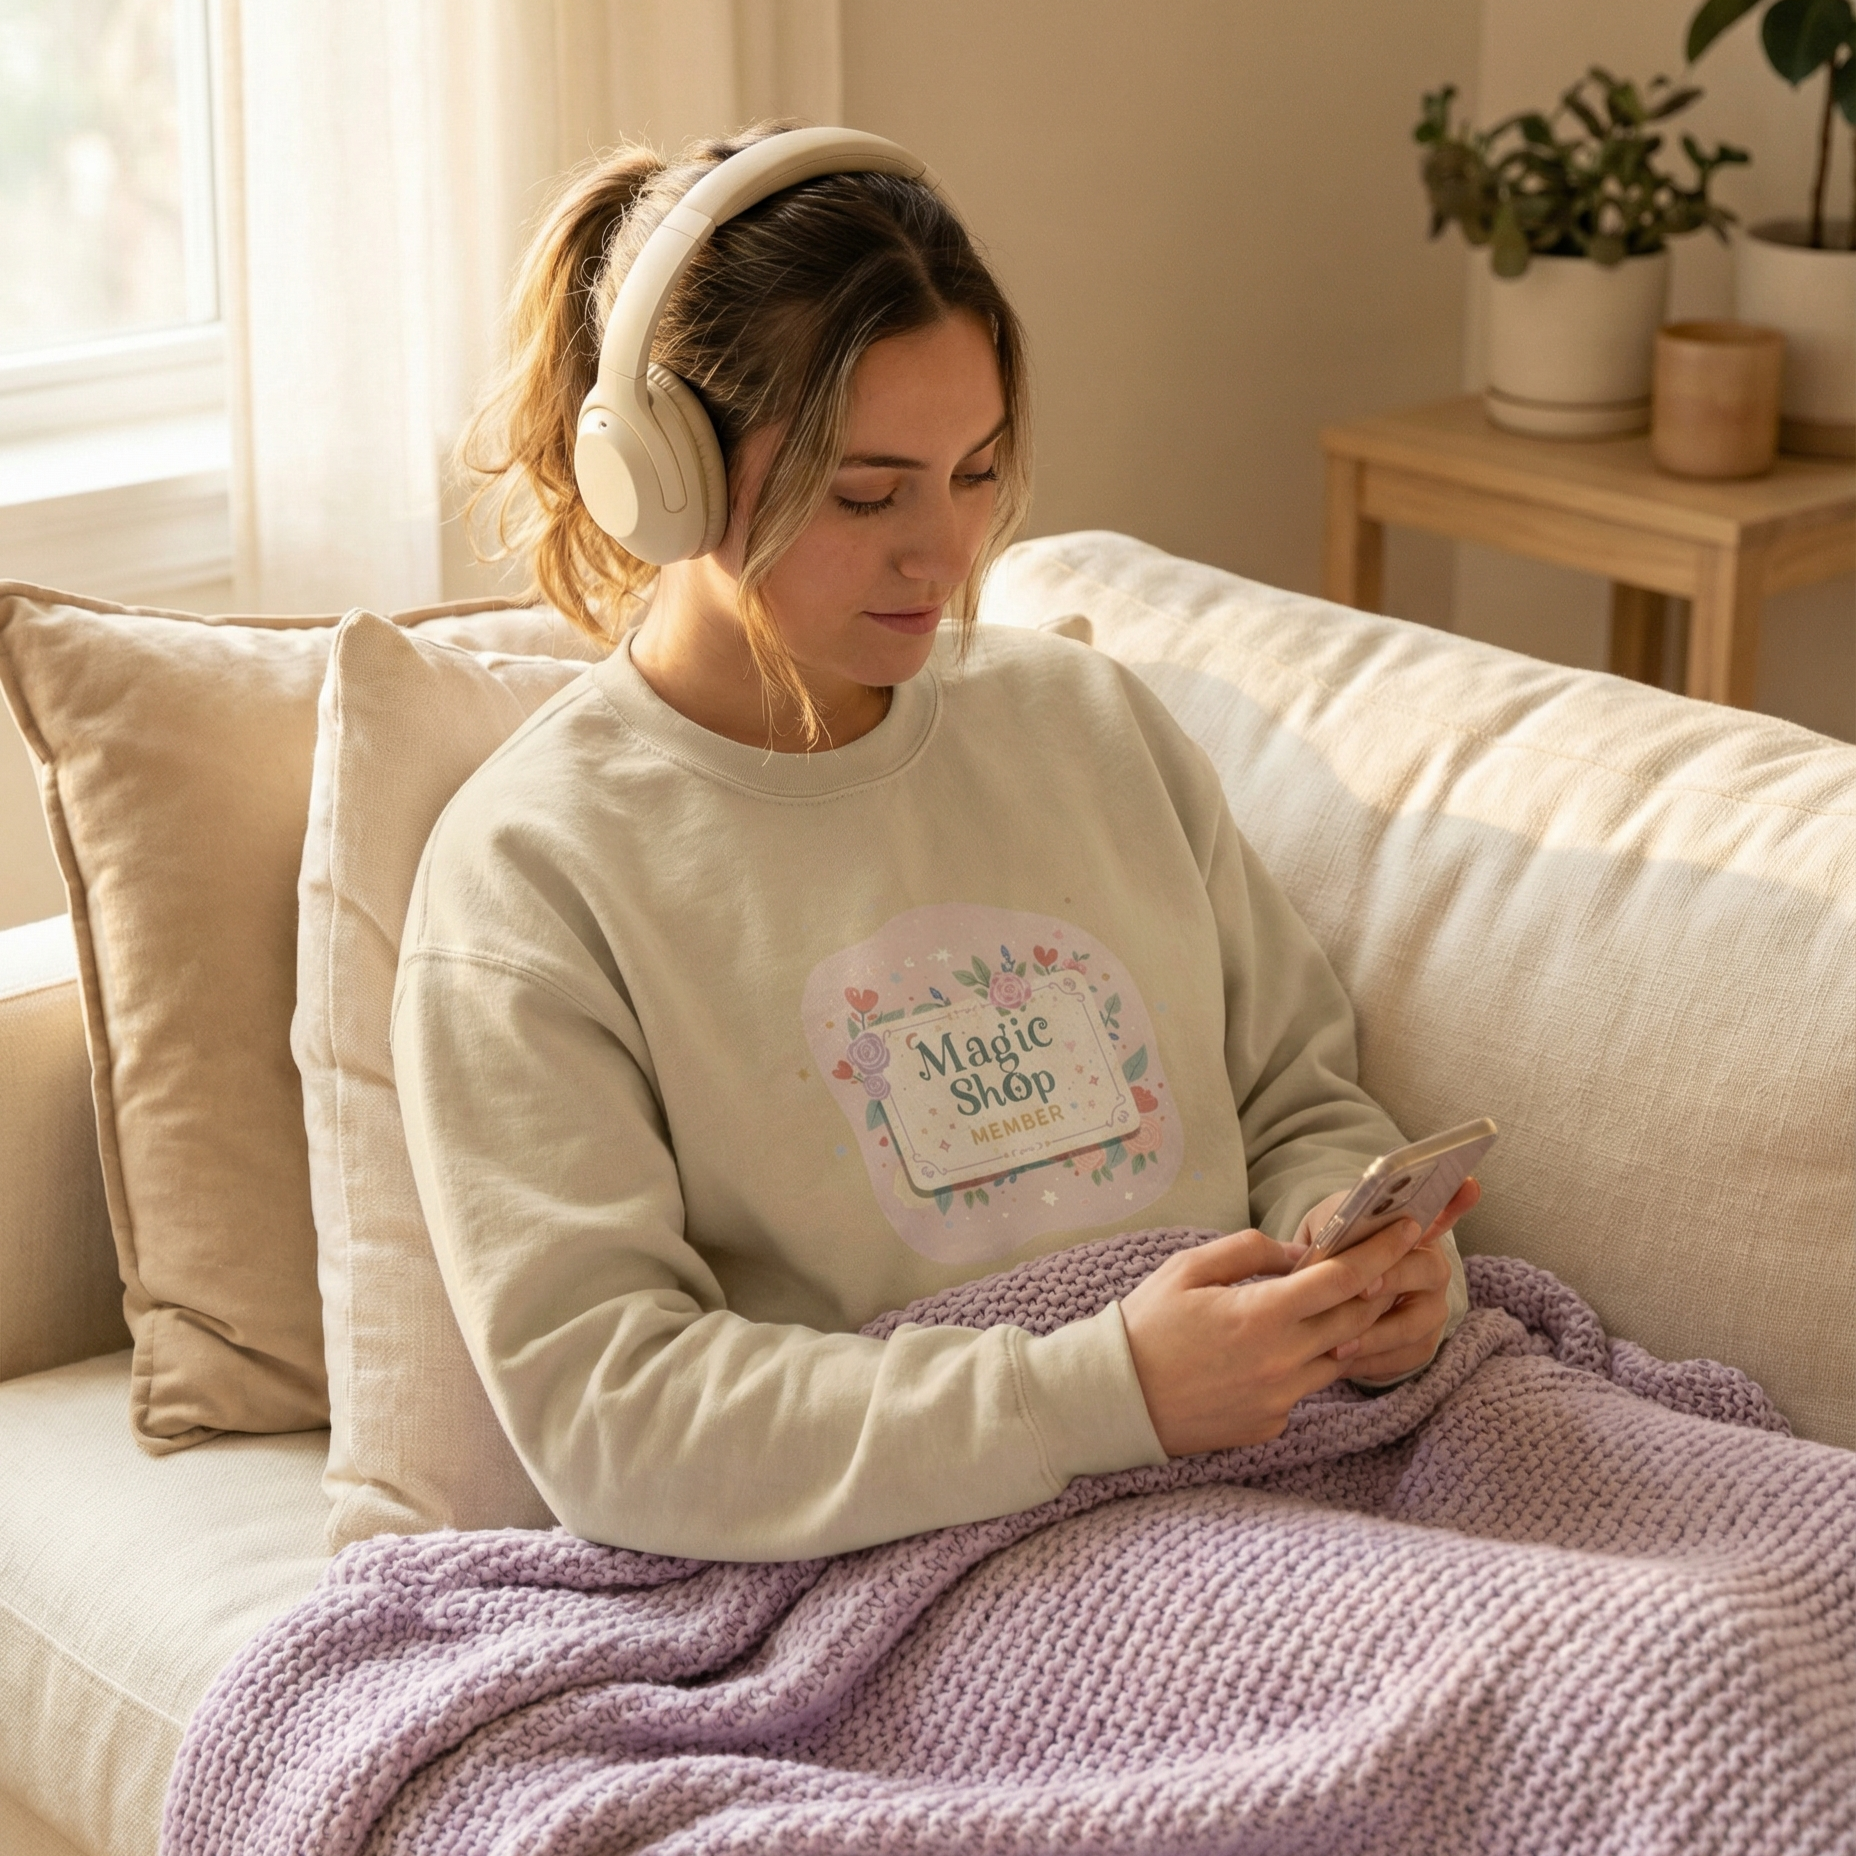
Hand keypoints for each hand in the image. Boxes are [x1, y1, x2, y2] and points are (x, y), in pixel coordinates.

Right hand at [1120, 1215, 1430, 1456]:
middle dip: (1377, 1287)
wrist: (1114, 1399)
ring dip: (1343, 1329)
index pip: (1345, 1278)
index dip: (1382, 1250)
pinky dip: (1303, 1364)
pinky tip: (1273, 1352)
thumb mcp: (1190, 1268)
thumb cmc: (1146, 1325)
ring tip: (1325, 1306)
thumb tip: (1302, 1252)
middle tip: (1383, 1263)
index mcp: (1262, 1314)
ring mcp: (1280, 1398)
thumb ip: (1251, 1249)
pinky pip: (1306, 1388)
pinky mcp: (1271, 1424)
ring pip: (1339, 1357)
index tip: (1407, 1230)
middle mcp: (1282, 1361)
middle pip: (1357, 1319)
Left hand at [1332, 1177, 1480, 1386]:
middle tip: (1363, 1287)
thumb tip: (1317, 1245)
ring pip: (1412, 1324)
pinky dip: (1371, 1361)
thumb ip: (1333, 1231)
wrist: (1331, 1296)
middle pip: (1425, 1269)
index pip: (1443, 1209)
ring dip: (1374, 1335)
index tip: (1467, 1185)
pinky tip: (1341, 1363)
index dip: (1457, 1200)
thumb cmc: (1333, 1253)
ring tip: (1338, 1345)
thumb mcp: (1327, 1231)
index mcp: (1412, 1230)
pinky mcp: (1422, 1344)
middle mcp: (1432, 1267)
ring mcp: (1432, 1308)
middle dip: (1394, 1278)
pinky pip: (1402, 1357)